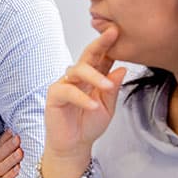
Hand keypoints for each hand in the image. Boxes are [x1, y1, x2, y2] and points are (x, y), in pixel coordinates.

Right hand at [0, 130, 22, 177]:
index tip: (12, 130)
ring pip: (3, 166)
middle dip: (10, 145)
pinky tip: (18, 169)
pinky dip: (11, 174)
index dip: (5, 138)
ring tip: (20, 152)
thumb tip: (15, 138)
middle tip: (18, 137)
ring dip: (12, 159)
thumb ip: (5, 154)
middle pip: (1, 155)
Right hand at [41, 26, 126, 177]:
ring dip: (94, 77)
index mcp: (93, 77)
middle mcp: (78, 76)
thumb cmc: (89, 125)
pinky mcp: (54, 95)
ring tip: (106, 86)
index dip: (110, 44)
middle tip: (113, 34)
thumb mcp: (108, 107)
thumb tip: (122, 68)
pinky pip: (68, 91)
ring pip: (78, 70)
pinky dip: (81, 98)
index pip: (102, 56)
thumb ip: (113, 89)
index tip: (120, 31)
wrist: (74, 146)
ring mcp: (65, 84)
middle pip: (88, 55)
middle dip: (100, 43)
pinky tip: (92, 105)